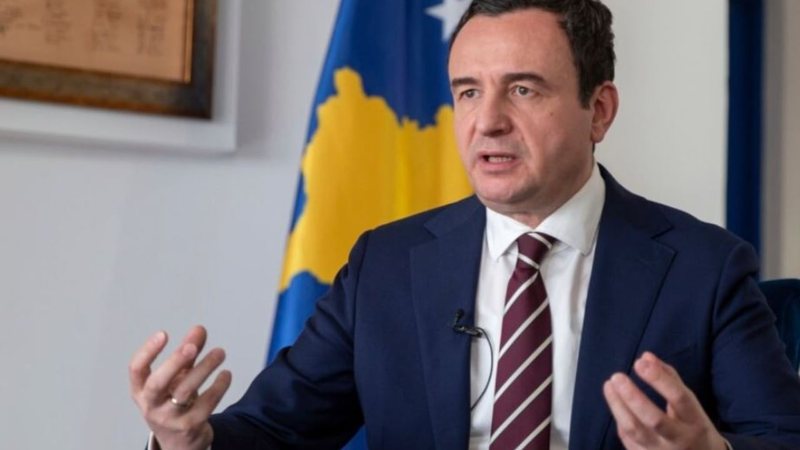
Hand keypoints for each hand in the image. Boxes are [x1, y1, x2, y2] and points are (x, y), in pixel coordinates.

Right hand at [129, 325, 231, 449]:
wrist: (180, 442)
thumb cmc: (174, 401)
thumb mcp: (177, 377)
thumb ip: (187, 353)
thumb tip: (199, 329)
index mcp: (141, 390)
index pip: (136, 370)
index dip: (147, 351)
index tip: (163, 333)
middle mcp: (151, 406)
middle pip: (158, 383)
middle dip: (175, 362)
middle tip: (192, 346)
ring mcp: (169, 419)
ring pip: (185, 392)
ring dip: (204, 369)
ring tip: (220, 352)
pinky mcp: (190, 426)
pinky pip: (205, 404)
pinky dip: (218, 387)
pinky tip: (226, 374)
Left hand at [603, 352, 726, 449]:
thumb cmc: (692, 425)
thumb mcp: (691, 403)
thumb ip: (669, 378)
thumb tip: (646, 357)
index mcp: (695, 421)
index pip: (679, 398)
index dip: (659, 379)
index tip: (639, 363)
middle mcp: (679, 440)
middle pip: (654, 420)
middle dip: (633, 397)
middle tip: (617, 377)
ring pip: (635, 431)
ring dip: (618, 406)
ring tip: (609, 385)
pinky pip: (628, 440)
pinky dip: (620, 420)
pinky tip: (616, 405)